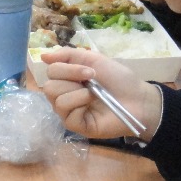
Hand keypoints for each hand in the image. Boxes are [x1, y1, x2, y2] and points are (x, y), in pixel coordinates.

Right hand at [42, 47, 162, 141]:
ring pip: (55, 99)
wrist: (137, 99)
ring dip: (77, 92)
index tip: (90, 70)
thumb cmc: (118, 79)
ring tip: (94, 94)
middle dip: (71, 79)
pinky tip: (91, 104)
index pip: (51, 71)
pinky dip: (78, 104)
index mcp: (68, 79)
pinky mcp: (75, 126)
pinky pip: (65, 113)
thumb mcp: (94, 59)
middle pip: (48, 86)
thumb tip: (42, 56)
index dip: (67, 68)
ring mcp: (69, 112)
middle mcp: (64, 95)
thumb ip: (68, 55)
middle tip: (92, 80)